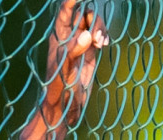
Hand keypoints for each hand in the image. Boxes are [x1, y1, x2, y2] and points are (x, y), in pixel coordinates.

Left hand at [43, 0, 108, 126]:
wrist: (64, 107)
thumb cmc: (58, 90)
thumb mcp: (64, 71)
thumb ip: (73, 52)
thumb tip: (87, 35)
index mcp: (59, 37)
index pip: (65, 12)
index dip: (72, 1)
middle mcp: (69, 37)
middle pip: (83, 14)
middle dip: (93, 20)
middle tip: (97, 39)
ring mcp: (80, 44)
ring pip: (93, 24)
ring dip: (100, 28)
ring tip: (101, 44)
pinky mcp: (90, 52)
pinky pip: (99, 35)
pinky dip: (104, 36)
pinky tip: (104, 45)